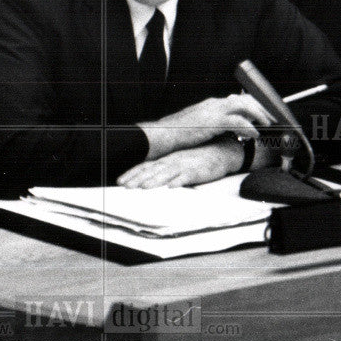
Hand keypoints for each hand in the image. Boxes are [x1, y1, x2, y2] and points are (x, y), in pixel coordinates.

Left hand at [117, 140, 242, 187]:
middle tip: (126, 187)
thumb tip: (146, 179)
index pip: (146, 166)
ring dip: (155, 181)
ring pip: (167, 173)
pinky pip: (187, 176)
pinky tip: (172, 187)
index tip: (120, 182)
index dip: (132, 174)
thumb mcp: (177, 162)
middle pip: (152, 170)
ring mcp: (185, 165)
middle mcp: (173, 161)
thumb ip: (163, 169)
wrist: (220, 151)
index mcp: (166, 159)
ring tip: (144, 188)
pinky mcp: (198, 171)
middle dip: (138, 179)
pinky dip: (179, 181)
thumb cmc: (196, 159)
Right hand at [138, 93, 275, 159]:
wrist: (164, 135)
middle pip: (245, 99)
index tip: (265, 114)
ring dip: (258, 115)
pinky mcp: (213, 121)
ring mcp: (214, 111)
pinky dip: (249, 127)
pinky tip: (255, 135)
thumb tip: (229, 131)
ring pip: (244, 105)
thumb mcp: (200, 126)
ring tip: (267, 125)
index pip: (239, 99)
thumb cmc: (179, 134)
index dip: (254, 106)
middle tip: (272, 119)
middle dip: (261, 108)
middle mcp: (215, 104)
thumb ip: (215, 125)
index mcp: (212, 104)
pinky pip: (238, 122)